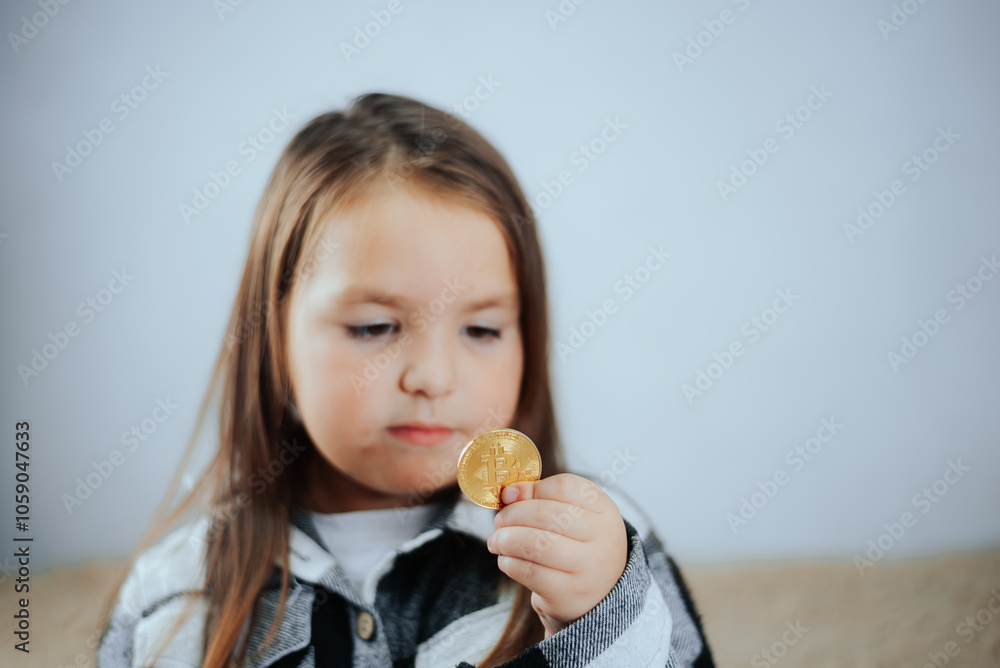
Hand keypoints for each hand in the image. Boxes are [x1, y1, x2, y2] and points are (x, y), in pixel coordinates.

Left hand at [486, 473, 627, 637]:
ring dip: (506, 539)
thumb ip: (541, 499)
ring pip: (535, 544)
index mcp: (605, 510)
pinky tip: (506, 560)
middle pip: (547, 513)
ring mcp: (588, 568)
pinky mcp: (568, 593)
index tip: (512, 495)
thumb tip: (509, 493)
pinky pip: (529, 572)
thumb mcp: (572, 517)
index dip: (533, 488)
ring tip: (497, 541)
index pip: (565, 486)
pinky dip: (509, 563)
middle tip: (499, 521)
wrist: (599, 595)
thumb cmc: (579, 547)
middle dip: (512, 514)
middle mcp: (603, 538)